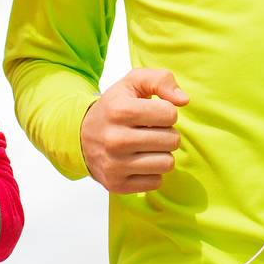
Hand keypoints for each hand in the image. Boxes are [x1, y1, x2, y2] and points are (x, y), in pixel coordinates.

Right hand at [81, 68, 188, 193]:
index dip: (166, 112)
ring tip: (146, 146)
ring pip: (167, 163)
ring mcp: (115, 165)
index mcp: (120, 110)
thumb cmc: (114, 108)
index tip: (152, 114)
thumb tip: (183, 100)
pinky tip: (138, 161)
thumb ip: (162, 80)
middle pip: (172, 140)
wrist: (80, 136)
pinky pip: (156, 182)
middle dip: (166, 133)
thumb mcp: (133, 83)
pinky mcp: (116, 184)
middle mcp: (115, 139)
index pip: (170, 114)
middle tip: (150, 131)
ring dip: (161, 154)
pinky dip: (152, 172)